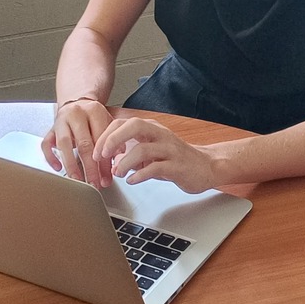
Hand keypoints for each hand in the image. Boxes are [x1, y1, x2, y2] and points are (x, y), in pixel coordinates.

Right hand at [43, 98, 114, 184]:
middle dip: (90, 168)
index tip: (106, 178)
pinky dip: (51, 157)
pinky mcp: (50, 129)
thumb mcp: (107, 123)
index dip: (104, 160)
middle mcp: (76, 114)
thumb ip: (112, 140)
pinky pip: (46, 144)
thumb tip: (118, 161)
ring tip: (78, 180)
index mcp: (94, 111)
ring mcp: (61, 121)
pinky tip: (58, 168)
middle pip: (83, 144)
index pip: (100, 138)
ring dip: (71, 165)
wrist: (76, 103)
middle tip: (94, 184)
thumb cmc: (93, 118)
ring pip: (64, 144)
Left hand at [94, 117, 222, 192]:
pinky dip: (140, 175)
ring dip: (124, 162)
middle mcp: (160, 134)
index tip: (97, 152)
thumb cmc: (176, 158)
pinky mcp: (177, 165)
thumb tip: (109, 159)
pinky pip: (155, 168)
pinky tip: (132, 180)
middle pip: (133, 126)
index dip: (106, 136)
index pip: (123, 123)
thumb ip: (131, 151)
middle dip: (113, 140)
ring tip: (118, 173)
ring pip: (142, 149)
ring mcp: (170, 149)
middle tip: (102, 156)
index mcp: (151, 129)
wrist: (207, 166)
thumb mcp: (151, 151)